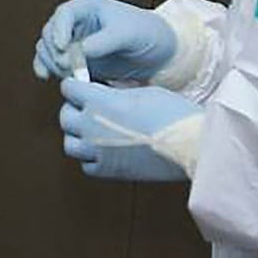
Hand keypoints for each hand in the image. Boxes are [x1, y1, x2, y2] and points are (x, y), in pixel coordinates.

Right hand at [33, 0, 176, 82]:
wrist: (161, 52)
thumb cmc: (148, 34)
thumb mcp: (129, 34)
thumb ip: (103, 42)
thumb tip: (78, 52)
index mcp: (89, 7)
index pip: (65, 14)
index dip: (59, 30)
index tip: (61, 47)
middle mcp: (76, 22)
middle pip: (50, 32)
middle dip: (54, 50)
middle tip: (67, 66)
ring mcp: (73, 40)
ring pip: (47, 47)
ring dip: (50, 61)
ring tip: (66, 74)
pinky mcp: (74, 58)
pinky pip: (51, 60)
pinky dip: (46, 67)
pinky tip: (45, 77)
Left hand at [58, 79, 195, 180]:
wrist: (191, 144)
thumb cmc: (173, 114)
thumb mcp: (141, 92)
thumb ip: (115, 94)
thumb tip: (104, 95)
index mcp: (98, 102)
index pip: (68, 88)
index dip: (76, 86)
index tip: (83, 87)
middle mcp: (91, 126)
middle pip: (65, 116)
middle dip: (75, 110)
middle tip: (90, 109)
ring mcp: (97, 151)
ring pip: (70, 144)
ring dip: (79, 137)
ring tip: (95, 132)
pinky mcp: (109, 171)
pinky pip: (87, 165)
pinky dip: (92, 159)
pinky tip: (106, 152)